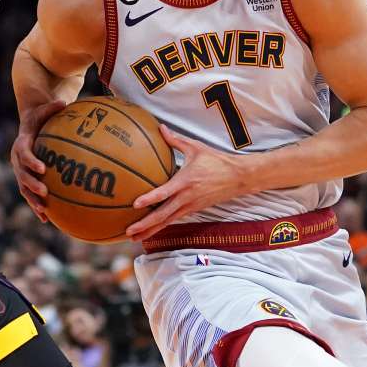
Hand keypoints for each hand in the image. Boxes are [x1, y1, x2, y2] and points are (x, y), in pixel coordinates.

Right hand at [9, 100, 67, 222]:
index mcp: (21, 143)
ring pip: (24, 188)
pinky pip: (30, 195)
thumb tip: (63, 102)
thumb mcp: (44, 110)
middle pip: (21, 174)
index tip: (42, 168)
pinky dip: (37, 206)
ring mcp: (20, 171)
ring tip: (44, 211)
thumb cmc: (40, 118)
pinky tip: (47, 219)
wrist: (29, 127)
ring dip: (32, 200)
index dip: (31, 161)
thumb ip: (52, 107)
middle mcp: (17, 160)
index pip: (23, 153)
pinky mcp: (26, 179)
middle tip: (44, 191)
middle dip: (32, 184)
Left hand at [125, 125, 249, 240]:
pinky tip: (150, 231)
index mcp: (185, 181)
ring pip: (167, 221)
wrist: (237, 177)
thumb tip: (160, 128)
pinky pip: (174, 220)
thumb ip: (175, 140)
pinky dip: (161, 226)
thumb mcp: (196, 148)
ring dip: (151, 230)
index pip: (164, 192)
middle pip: (163, 215)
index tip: (135, 204)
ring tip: (134, 238)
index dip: (149, 199)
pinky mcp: (193, 210)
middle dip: (145, 224)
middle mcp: (186, 197)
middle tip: (128, 232)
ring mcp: (190, 206)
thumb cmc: (216, 161)